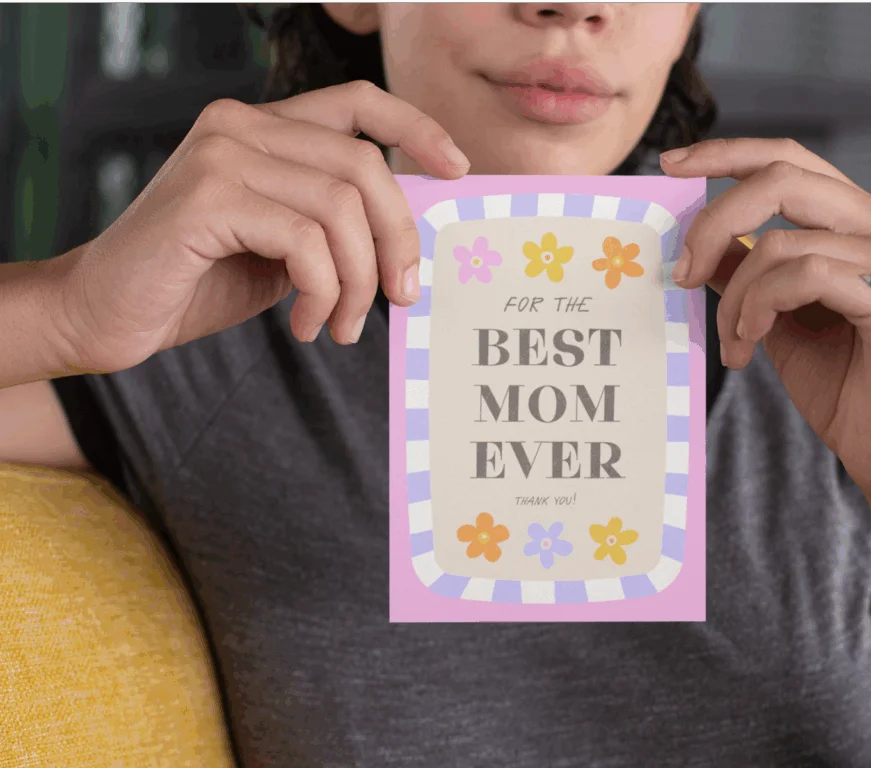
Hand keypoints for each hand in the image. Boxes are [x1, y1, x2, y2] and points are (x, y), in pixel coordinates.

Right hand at [54, 81, 468, 373]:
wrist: (107, 312)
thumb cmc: (198, 280)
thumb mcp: (283, 246)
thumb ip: (333, 225)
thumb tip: (408, 239)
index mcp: (263, 128)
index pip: (357, 102)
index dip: (416, 130)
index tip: (457, 171)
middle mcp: (241, 125)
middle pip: (364, 166)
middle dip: (398, 240)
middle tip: (401, 297)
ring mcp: (222, 154)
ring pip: (342, 207)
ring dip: (359, 282)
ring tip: (340, 325)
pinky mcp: (207, 196)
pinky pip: (306, 241)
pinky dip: (322, 292)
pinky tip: (305, 324)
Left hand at [661, 138, 870, 513]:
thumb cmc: (836, 381)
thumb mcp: (772, 314)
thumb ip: (745, 269)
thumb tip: (698, 239)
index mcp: (858, 219)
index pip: (788, 160)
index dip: (727, 154)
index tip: (670, 165)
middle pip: (781, 179)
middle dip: (712, 224)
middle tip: (682, 276)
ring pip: (779, 242)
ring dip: (735, 299)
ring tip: (733, 344)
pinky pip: (804, 275)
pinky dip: (760, 308)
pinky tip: (751, 345)